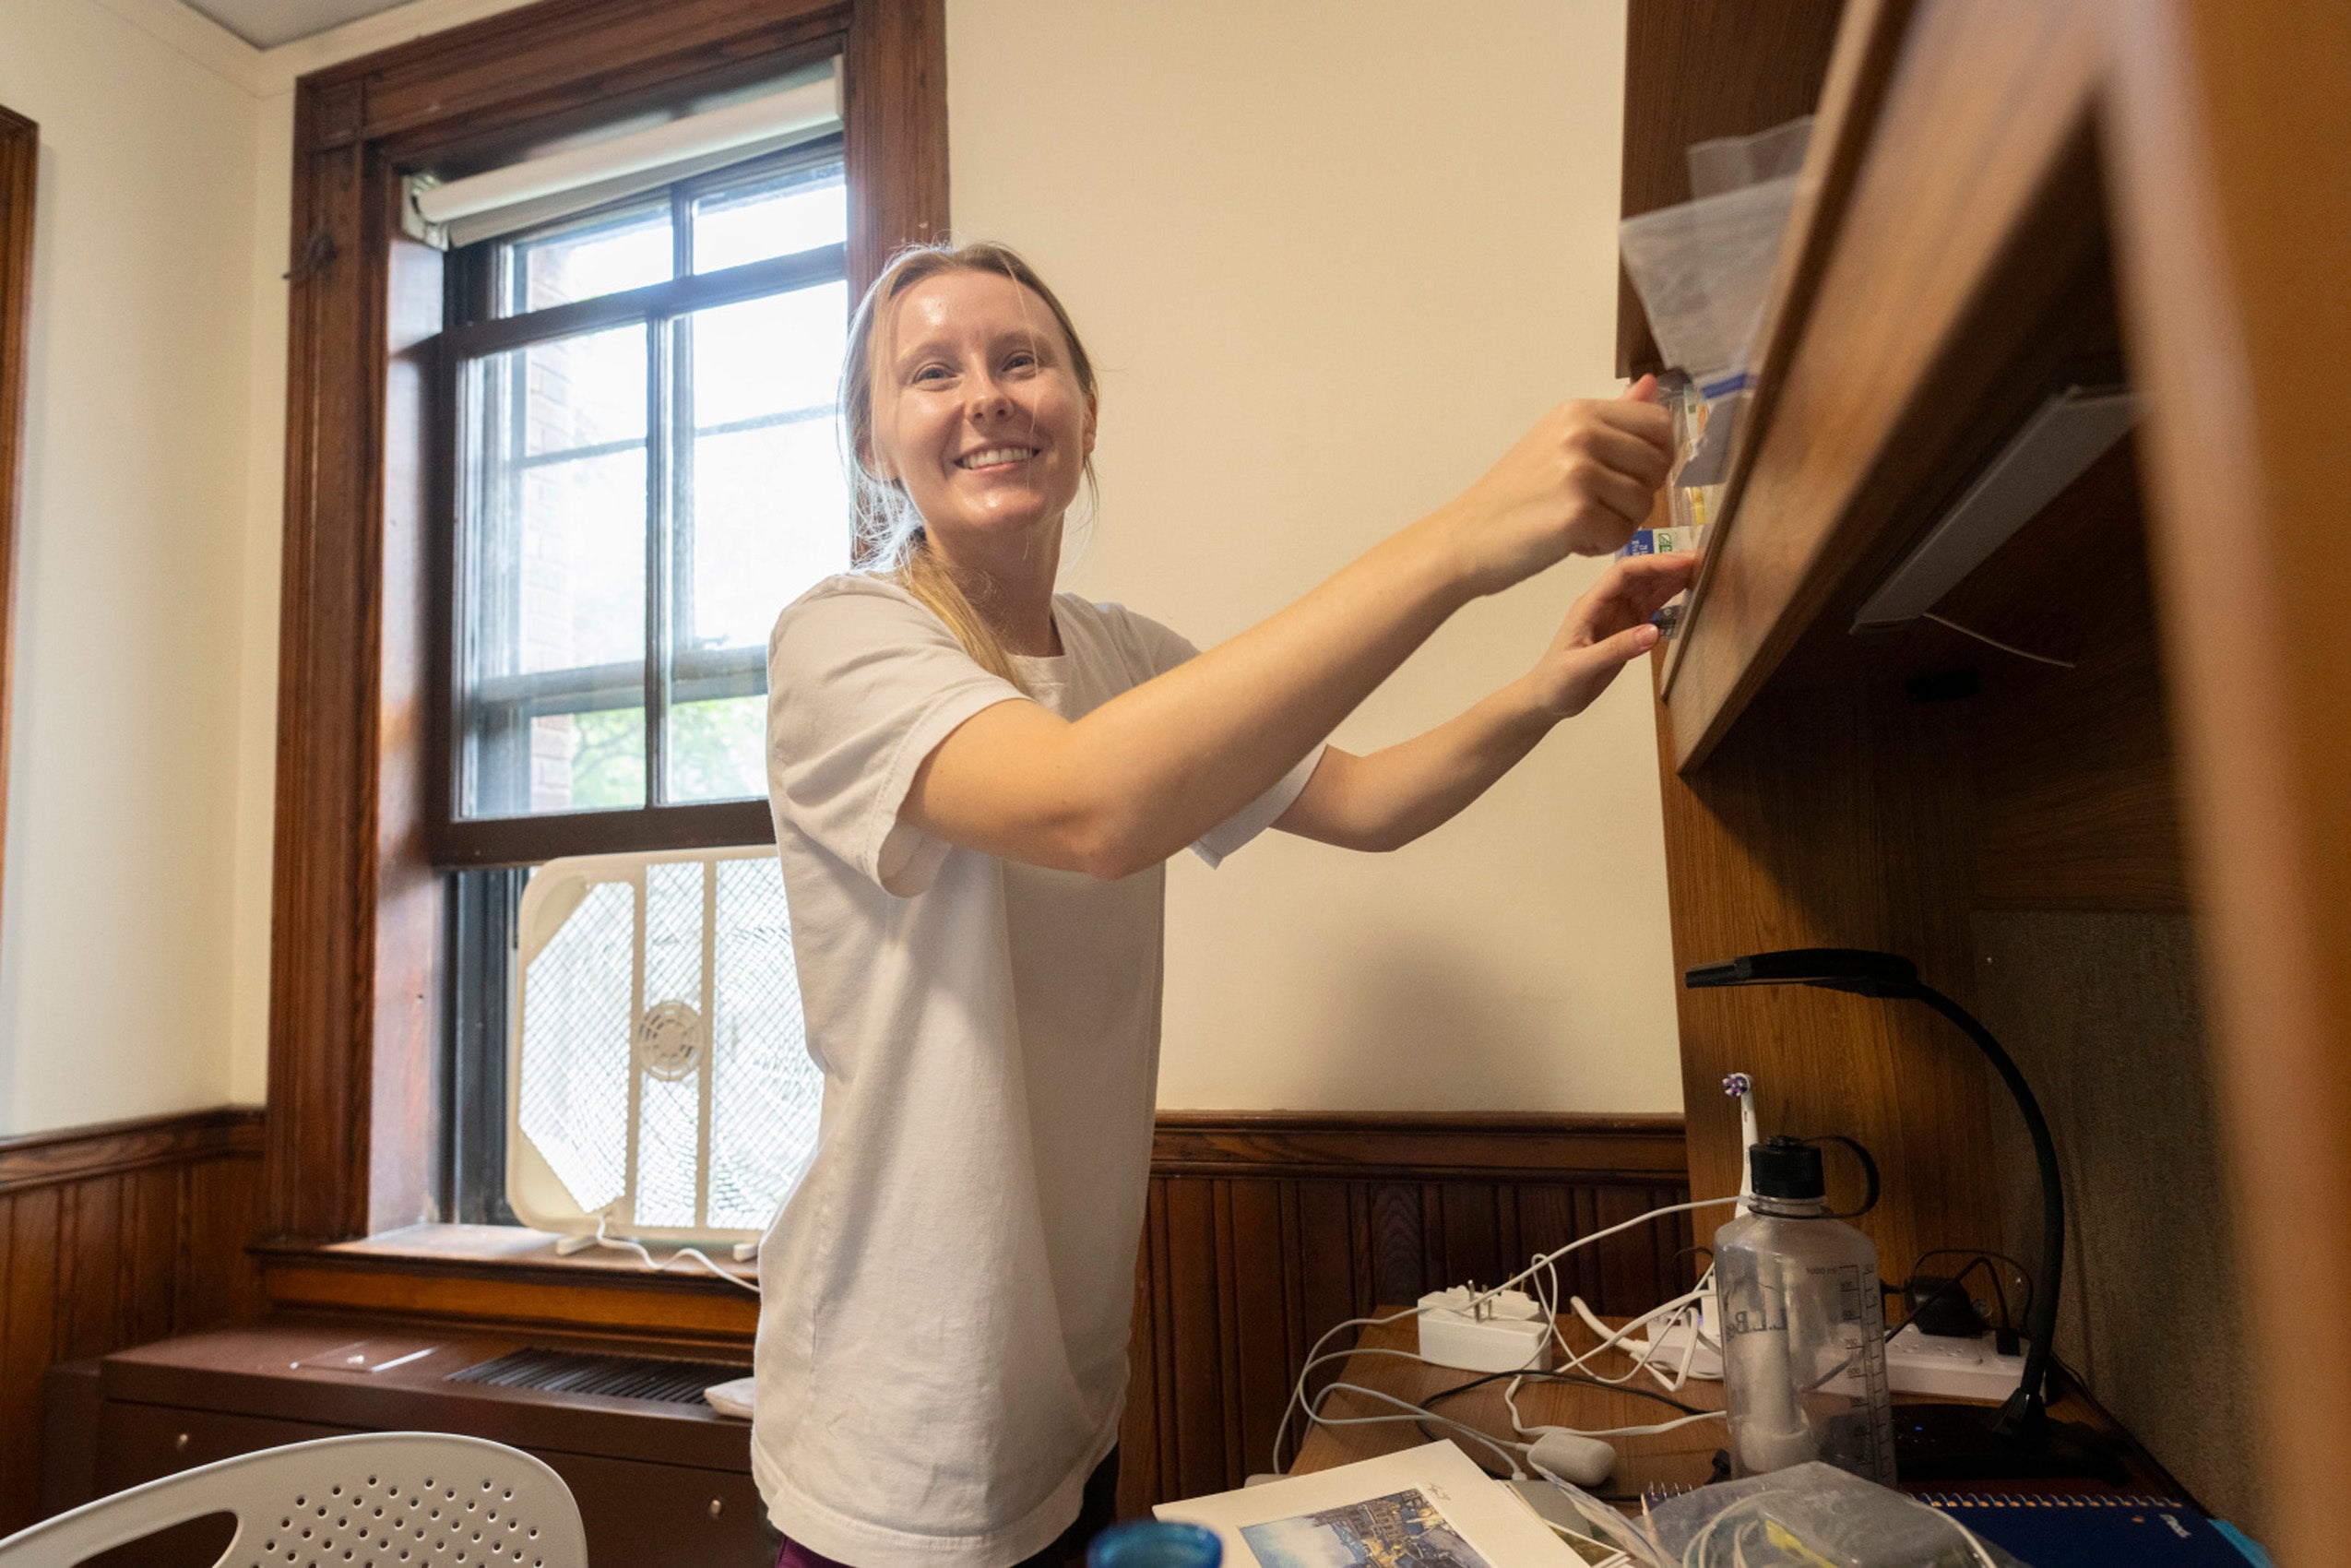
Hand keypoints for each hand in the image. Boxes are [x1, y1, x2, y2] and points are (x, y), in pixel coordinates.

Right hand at [1440, 376, 1674, 595]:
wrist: (1465, 536)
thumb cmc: (1512, 496)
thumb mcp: (1558, 442)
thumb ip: (1612, 418)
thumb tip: (1649, 386)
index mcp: (1579, 411)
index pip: (1659, 424)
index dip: (1656, 457)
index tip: (1628, 476)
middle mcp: (1581, 433)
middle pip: (1658, 465)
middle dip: (1637, 494)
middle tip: (1596, 505)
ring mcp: (1578, 472)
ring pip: (1643, 504)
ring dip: (1617, 523)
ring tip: (1578, 522)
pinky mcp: (1577, 513)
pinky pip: (1622, 535)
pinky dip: (1599, 546)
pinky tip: (1569, 540)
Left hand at [1525, 551, 1697, 718]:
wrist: (1548, 699)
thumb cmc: (1557, 682)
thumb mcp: (1582, 667)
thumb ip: (1616, 649)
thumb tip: (1653, 632)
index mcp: (1591, 604)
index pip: (1624, 573)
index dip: (1654, 564)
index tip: (1683, 563)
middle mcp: (1607, 604)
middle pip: (1641, 575)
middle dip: (1669, 566)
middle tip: (1704, 563)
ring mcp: (1619, 616)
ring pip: (1649, 589)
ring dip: (1673, 580)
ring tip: (1703, 574)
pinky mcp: (1628, 630)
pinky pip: (1653, 608)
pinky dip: (1671, 600)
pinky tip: (1689, 596)